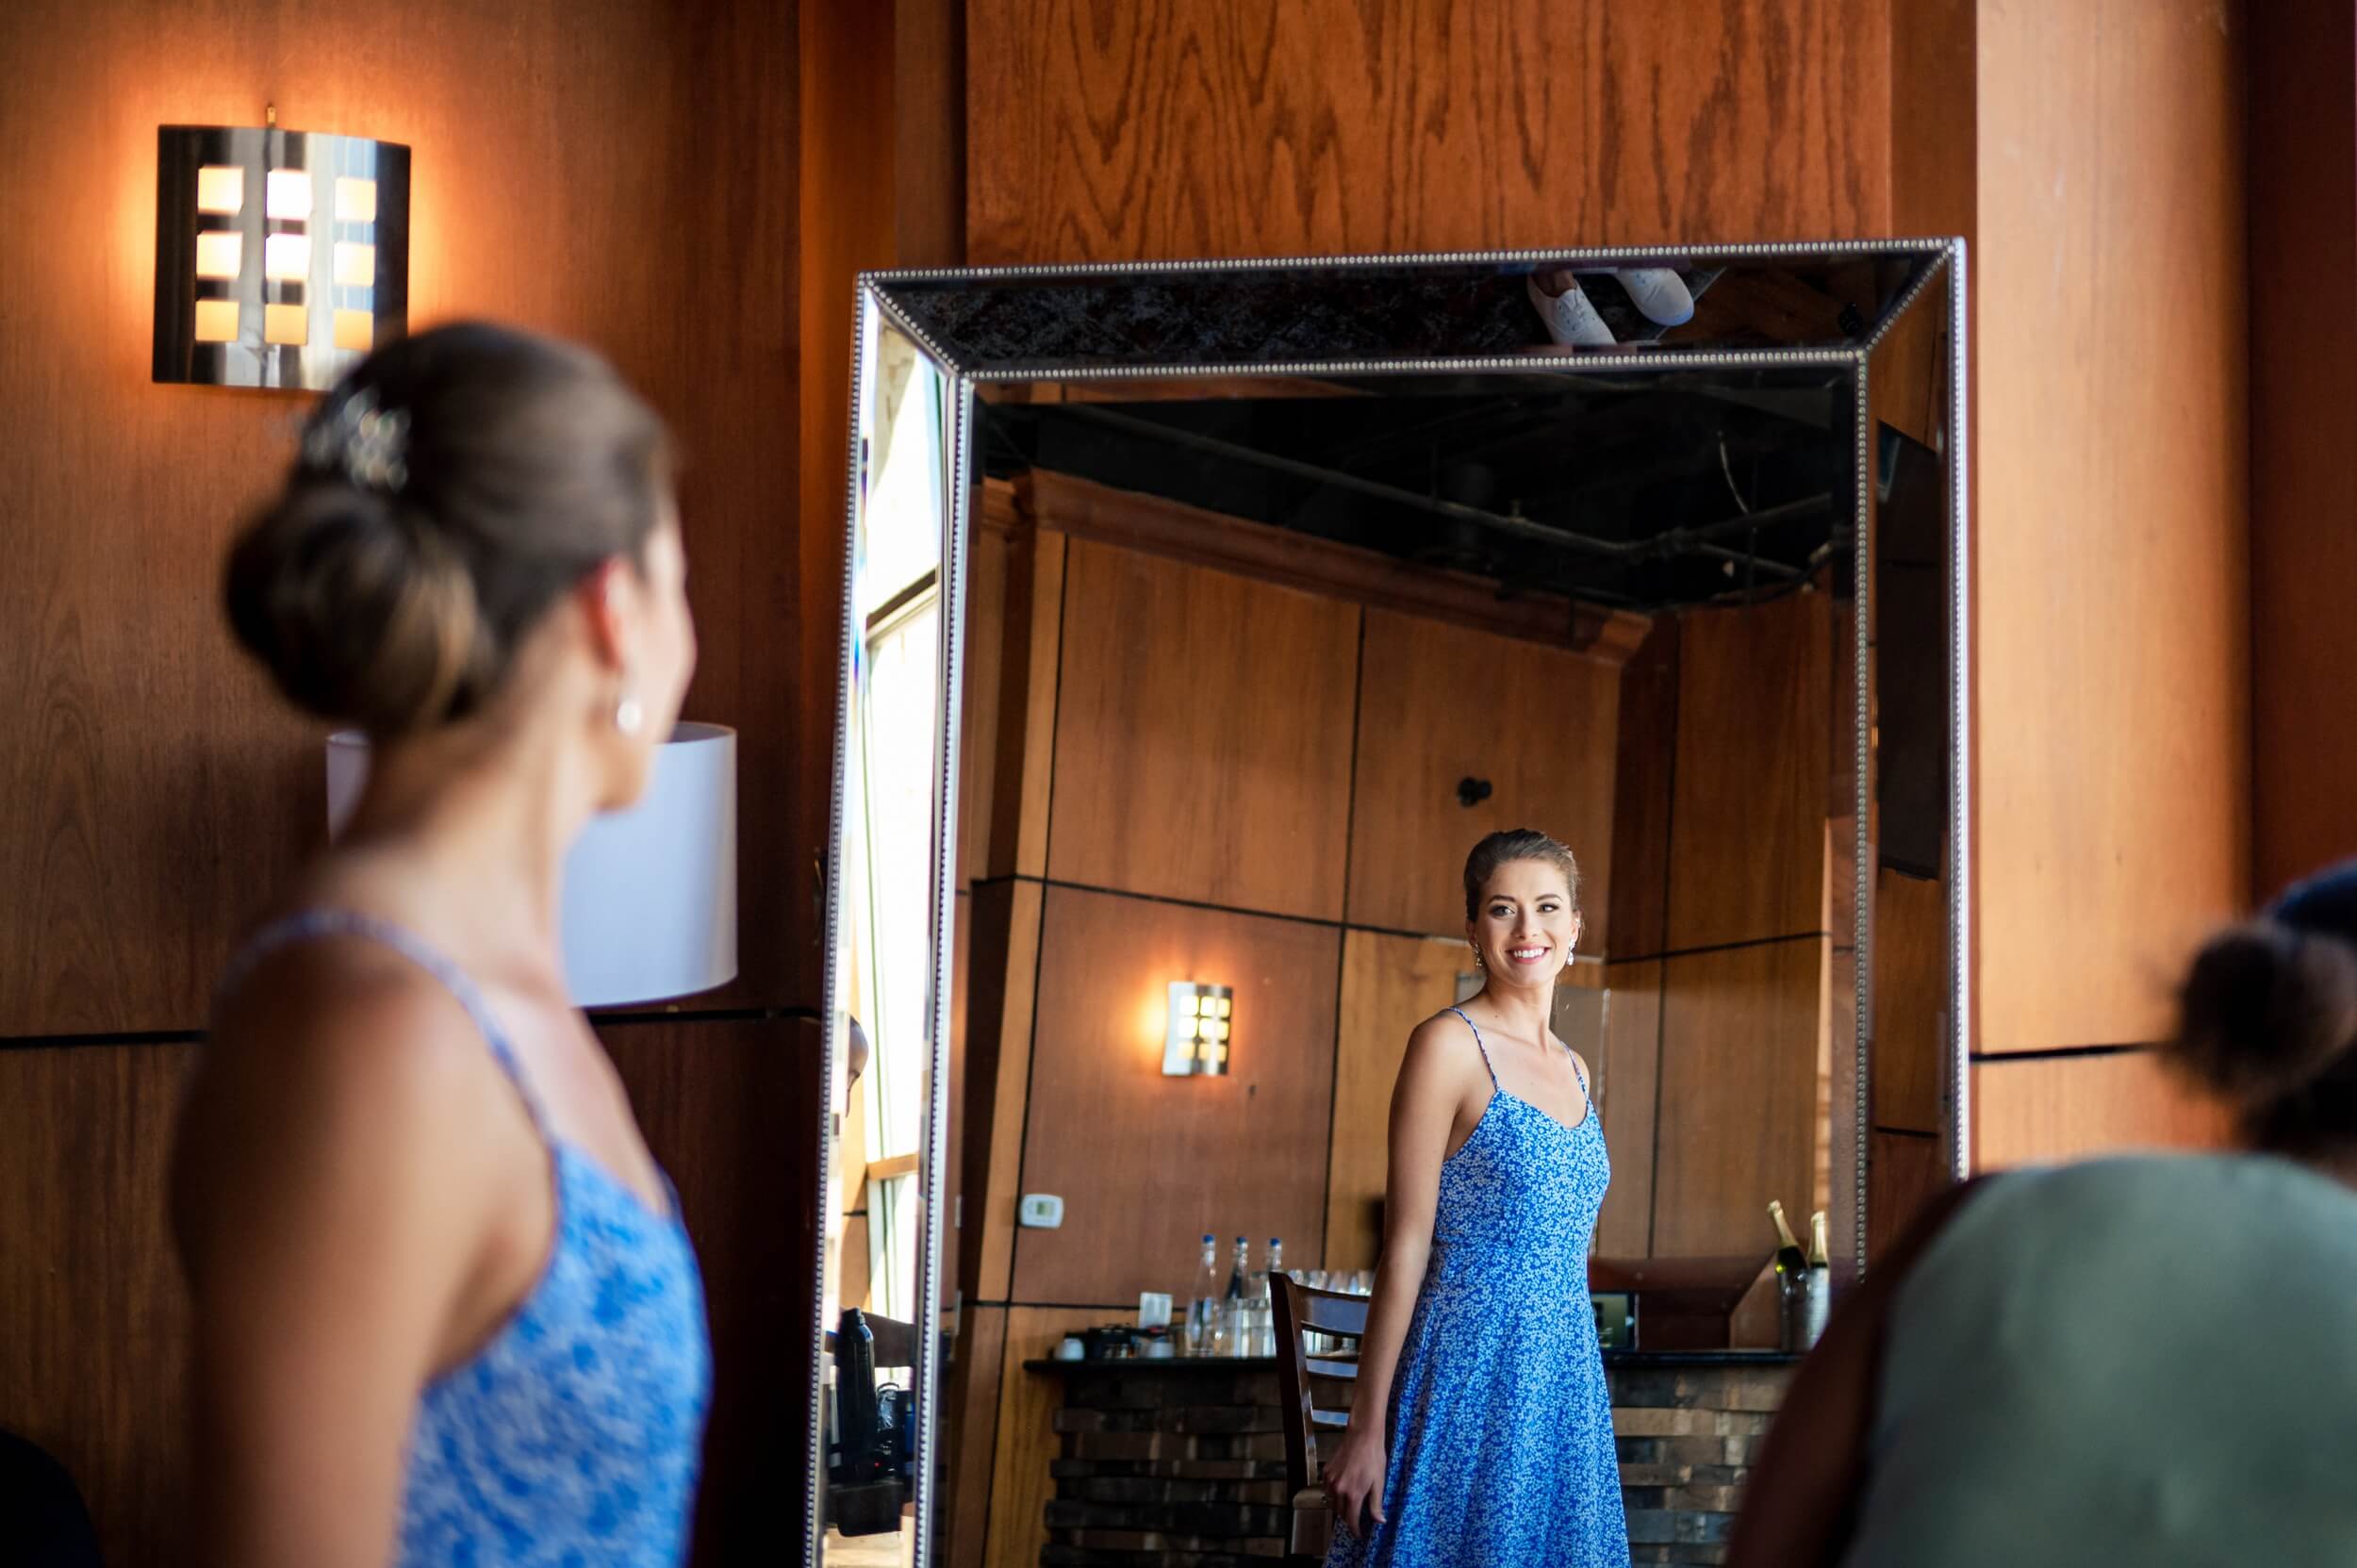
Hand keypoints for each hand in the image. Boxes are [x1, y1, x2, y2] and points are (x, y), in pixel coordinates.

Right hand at [1322, 1423, 1387, 1538]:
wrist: (1363, 1435)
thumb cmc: (1374, 1458)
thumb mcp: (1379, 1482)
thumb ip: (1376, 1504)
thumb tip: (1380, 1521)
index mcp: (1353, 1494)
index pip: (1351, 1520)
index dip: (1355, 1529)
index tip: (1358, 1534)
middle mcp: (1339, 1489)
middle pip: (1340, 1512)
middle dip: (1348, 1517)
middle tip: (1357, 1516)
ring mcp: (1330, 1480)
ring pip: (1332, 1501)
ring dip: (1340, 1505)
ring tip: (1350, 1503)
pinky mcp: (1326, 1471)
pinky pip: (1328, 1488)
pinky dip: (1334, 1492)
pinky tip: (1342, 1488)